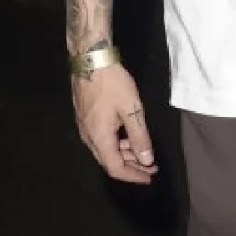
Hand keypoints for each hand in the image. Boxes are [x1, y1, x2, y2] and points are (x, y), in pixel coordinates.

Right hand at [71, 61, 156, 184]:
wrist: (90, 59)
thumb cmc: (112, 83)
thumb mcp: (132, 109)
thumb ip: (139, 136)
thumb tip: (146, 160)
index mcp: (99, 138)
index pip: (115, 168)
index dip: (133, 176)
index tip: (149, 176)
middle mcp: (88, 137)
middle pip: (109, 162)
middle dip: (131, 167)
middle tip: (151, 167)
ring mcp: (85, 127)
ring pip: (105, 150)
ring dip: (125, 155)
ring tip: (144, 153)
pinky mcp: (85, 118)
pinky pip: (101, 139)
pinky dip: (117, 144)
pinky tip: (129, 138)